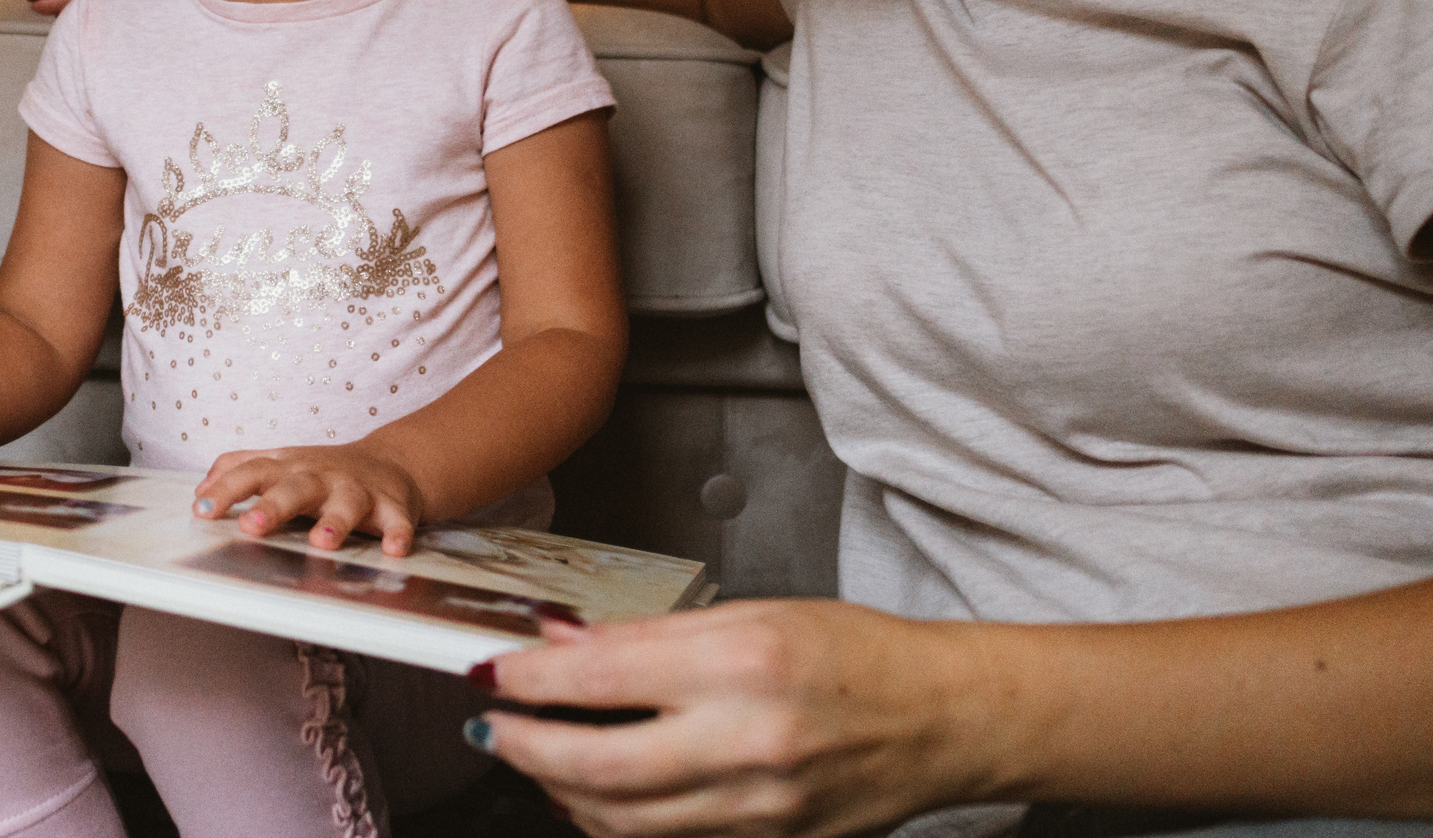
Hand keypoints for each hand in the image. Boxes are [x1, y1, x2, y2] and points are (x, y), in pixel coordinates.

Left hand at [193, 444, 427, 556]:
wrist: (391, 462)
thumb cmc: (322, 470)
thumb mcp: (279, 462)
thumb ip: (238, 469)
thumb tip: (200, 490)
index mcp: (288, 467)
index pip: (251, 473)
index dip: (226, 491)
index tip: (202, 510)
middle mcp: (320, 476)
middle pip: (294, 487)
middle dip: (274, 506)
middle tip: (252, 526)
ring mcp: (356, 490)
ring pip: (346, 504)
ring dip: (334, 522)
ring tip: (321, 542)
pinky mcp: (391, 506)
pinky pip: (396, 520)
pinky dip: (398, 533)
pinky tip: (394, 550)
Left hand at [471, 601, 997, 837]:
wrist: (942, 720)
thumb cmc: (855, 654)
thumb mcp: (752, 615)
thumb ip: (651, 636)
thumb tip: (565, 641)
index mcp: (741, 665)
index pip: (602, 677)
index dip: (530, 680)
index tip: (491, 672)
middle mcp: (746, 742)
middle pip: (597, 766)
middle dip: (525, 748)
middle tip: (491, 728)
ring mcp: (757, 809)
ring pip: (623, 820)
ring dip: (561, 791)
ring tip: (534, 757)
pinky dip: (615, 820)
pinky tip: (595, 792)